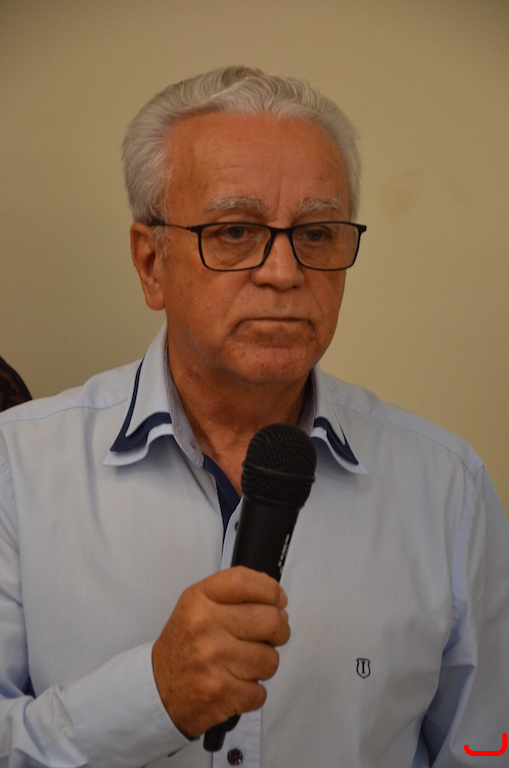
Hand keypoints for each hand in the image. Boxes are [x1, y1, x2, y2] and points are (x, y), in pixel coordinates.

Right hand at [152, 566, 289, 738]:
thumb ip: (235, 597)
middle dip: (279, 630)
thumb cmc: (185, 645)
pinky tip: (236, 684)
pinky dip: (253, 692)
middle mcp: (204, 626)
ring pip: (270, 659)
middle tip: (271, 636)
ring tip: (244, 663)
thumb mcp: (198, 606)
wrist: (157, 689)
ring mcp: (213, 660)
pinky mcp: (221, 693)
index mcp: (199, 600)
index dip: (270, 589)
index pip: (245, 581)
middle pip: (270, 621)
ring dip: (263, 664)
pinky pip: (261, 692)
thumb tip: (279, 603)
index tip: (277, 600)